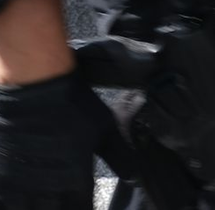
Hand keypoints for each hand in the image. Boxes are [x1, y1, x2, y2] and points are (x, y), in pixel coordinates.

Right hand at [0, 69, 127, 206]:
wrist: (34, 84)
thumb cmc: (72, 104)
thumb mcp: (104, 127)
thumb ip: (119, 156)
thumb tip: (134, 177)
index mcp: (75, 180)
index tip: (88, 207)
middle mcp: (45, 190)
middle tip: (67, 202)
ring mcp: (18, 186)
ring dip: (38, 207)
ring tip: (46, 200)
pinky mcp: (1, 178)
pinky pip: (6, 202)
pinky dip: (14, 202)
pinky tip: (21, 197)